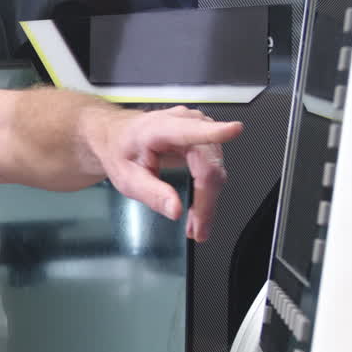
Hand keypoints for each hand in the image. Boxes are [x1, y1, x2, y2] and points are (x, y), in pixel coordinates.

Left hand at [95, 105, 242, 241]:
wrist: (118, 137)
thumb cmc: (121, 151)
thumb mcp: (126, 177)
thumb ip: (151, 193)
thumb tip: (175, 209)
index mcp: (159, 128)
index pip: (191, 132)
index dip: (215, 133)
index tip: (233, 130)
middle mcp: (184, 122)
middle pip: (208, 166)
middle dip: (205, 202)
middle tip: (197, 229)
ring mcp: (198, 128)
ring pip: (215, 171)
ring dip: (207, 201)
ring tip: (195, 224)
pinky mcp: (205, 138)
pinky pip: (214, 169)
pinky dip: (207, 193)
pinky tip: (198, 209)